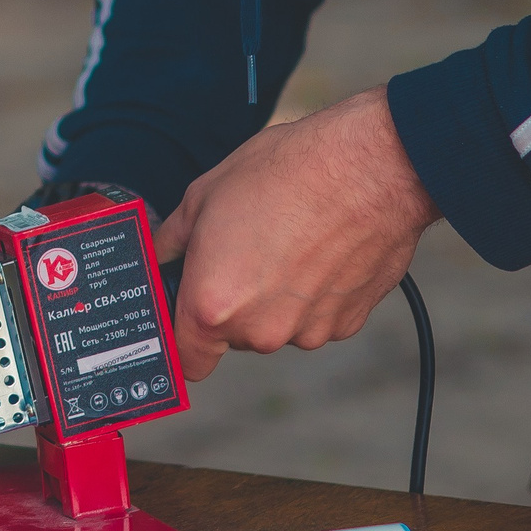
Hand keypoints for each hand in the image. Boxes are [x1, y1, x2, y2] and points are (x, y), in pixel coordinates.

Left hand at [156, 86, 439, 380]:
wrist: (369, 168)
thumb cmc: (287, 172)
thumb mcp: (204, 193)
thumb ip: (172, 241)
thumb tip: (161, 257)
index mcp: (214, 305)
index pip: (189, 361)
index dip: (186, 337)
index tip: (190, 314)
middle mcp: (261, 331)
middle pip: (235, 337)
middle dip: (234, 302)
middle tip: (245, 250)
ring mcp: (308, 331)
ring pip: (278, 326)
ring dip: (277, 298)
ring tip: (288, 241)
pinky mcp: (347, 323)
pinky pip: (317, 318)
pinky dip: (314, 294)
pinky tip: (320, 250)